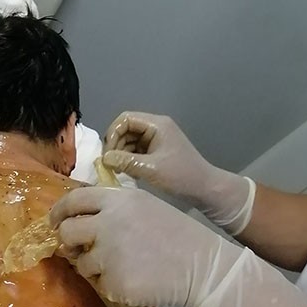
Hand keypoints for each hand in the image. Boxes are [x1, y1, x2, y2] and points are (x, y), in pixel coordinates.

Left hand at [50, 185, 228, 306]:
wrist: (200, 265)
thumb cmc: (175, 234)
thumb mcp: (144, 207)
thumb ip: (110, 210)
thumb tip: (76, 222)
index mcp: (117, 200)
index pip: (74, 200)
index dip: (59, 212)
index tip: (55, 222)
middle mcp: (107, 224)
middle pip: (67, 232)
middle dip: (69, 242)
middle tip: (79, 249)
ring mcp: (108, 254)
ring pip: (81, 263)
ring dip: (94, 266)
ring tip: (123, 265)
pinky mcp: (113, 282)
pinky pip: (99, 284)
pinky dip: (111, 284)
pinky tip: (133, 278)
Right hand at [102, 111, 254, 234]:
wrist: (203, 188)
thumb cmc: (181, 176)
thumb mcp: (150, 169)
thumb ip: (125, 162)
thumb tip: (104, 159)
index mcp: (157, 125)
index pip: (125, 119)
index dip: (113, 134)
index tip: (108, 154)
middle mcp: (156, 128)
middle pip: (126, 129)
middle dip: (115, 145)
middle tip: (111, 165)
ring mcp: (156, 139)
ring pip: (129, 140)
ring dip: (121, 154)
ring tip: (118, 170)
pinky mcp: (156, 151)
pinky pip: (136, 150)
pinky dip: (128, 159)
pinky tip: (127, 172)